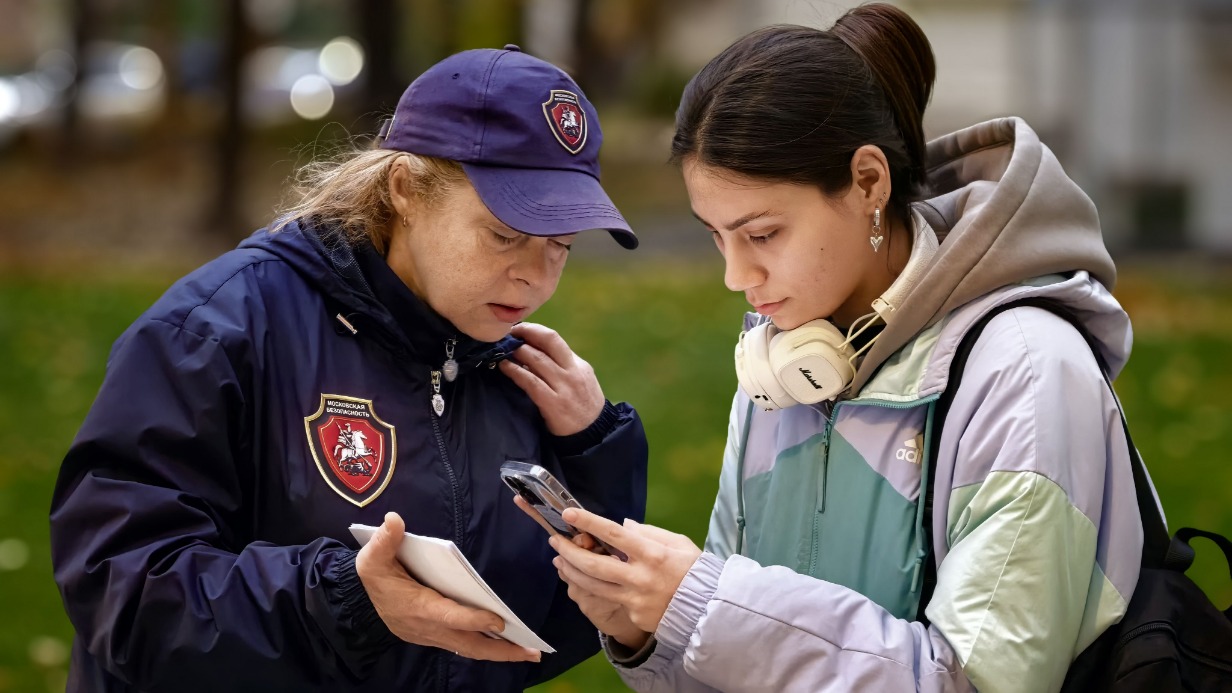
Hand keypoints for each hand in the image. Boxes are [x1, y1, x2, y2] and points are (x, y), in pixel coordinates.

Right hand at [355, 512, 540, 661]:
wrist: (358, 602)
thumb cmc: (372, 577)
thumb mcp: (371, 557)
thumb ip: (384, 540)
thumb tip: (394, 521)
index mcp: (417, 607)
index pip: (449, 616)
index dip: (473, 619)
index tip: (499, 620)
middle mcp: (428, 626)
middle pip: (468, 644)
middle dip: (500, 650)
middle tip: (531, 651)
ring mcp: (432, 635)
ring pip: (469, 648)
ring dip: (499, 652)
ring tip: (528, 651)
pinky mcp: (435, 636)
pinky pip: (464, 646)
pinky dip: (485, 647)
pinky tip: (505, 644)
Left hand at [498, 323, 603, 435]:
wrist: (595, 435)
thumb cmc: (583, 407)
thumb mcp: (580, 381)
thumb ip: (562, 367)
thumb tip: (533, 353)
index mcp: (578, 364)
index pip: (554, 339)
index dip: (533, 330)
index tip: (518, 329)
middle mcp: (572, 371)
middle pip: (547, 342)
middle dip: (523, 334)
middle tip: (505, 335)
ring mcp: (564, 387)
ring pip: (536, 359)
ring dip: (516, 351)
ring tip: (501, 350)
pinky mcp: (553, 403)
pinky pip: (530, 382)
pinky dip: (515, 371)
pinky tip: (505, 367)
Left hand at [547, 509, 702, 634]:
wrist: (709, 609)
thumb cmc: (695, 571)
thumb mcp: (678, 544)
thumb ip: (650, 533)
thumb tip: (624, 526)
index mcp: (652, 554)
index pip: (613, 534)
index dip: (589, 523)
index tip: (569, 514)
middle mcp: (640, 577)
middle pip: (594, 564)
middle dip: (569, 551)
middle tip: (555, 541)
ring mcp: (635, 599)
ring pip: (593, 586)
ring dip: (572, 573)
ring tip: (559, 561)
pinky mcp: (634, 615)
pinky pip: (610, 601)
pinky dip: (596, 590)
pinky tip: (584, 582)